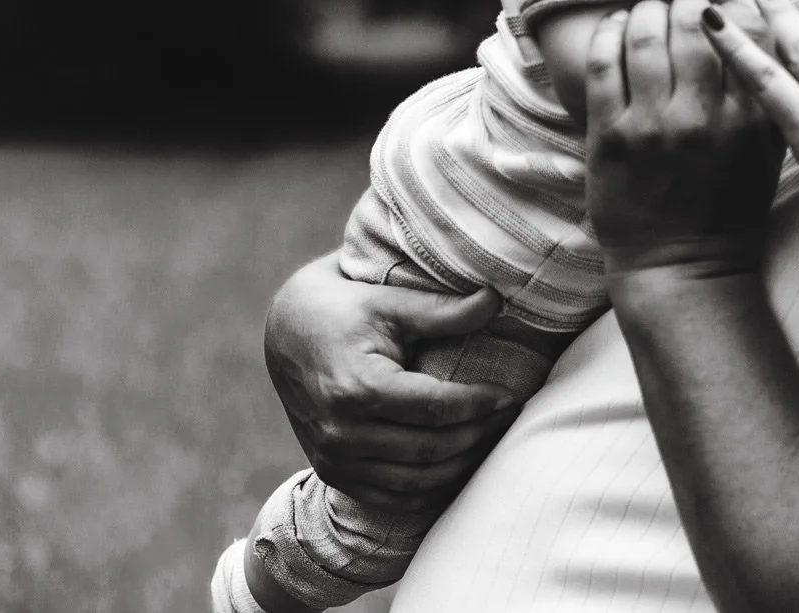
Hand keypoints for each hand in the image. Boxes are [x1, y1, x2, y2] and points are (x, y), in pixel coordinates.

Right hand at [264, 254, 518, 511]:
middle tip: (510, 416)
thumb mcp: (391, 304)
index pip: (435, 408)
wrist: (287, 334)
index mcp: (357, 389)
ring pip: (415, 480)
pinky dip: (430, 489)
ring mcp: (334, 458)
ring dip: (460, 465)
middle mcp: (341, 432)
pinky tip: (458, 467)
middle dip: (478, 435)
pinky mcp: (332, 473)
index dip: (478, 404)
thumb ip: (444, 310)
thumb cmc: (345, 312)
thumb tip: (496, 299)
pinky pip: (391, 497)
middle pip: (429, 448)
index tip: (510, 396)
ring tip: (491, 439)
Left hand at [583, 0, 787, 288]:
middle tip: (684, 9)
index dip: (731, 13)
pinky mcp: (611, 136)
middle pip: (695, 25)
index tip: (722, 14)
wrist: (683, 266)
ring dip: (648, 12)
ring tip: (649, 13)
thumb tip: (772, 38)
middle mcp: (704, 116)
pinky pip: (604, 65)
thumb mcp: (770, 152)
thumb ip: (772, 99)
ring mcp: (654, 126)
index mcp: (749, 117)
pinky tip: (616, 27)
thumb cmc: (730, 208)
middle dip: (689, 5)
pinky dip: (609, 34)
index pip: (745, 36)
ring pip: (647, 35)